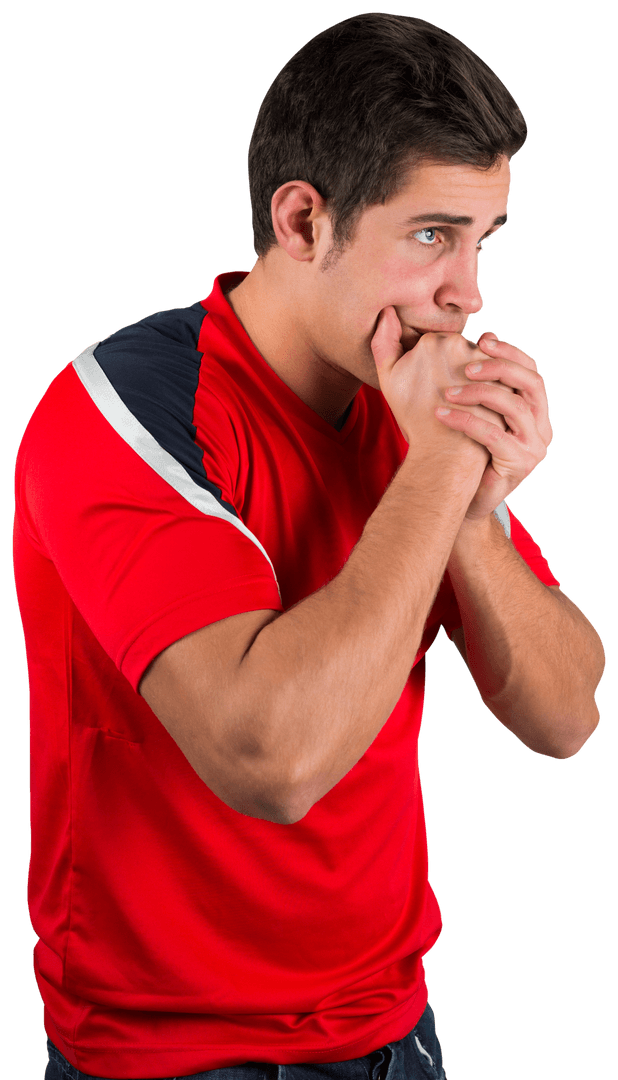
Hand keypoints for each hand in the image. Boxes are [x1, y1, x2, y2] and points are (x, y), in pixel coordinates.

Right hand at [371, 308, 506, 469]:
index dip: (434, 367)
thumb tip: (387, 312)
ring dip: (477, 378)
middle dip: (457, 370)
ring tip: (466, 404)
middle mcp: (461, 344)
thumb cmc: (415, 418)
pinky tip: (484, 405)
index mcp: (433, 341)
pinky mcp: (504, 377)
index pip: (437, 344)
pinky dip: (494, 387)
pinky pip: (499, 376)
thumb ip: (384, 342)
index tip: (431, 388)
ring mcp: (485, 360)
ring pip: (480, 363)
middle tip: (447, 397)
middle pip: (461, 350)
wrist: (445, 451)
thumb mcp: (390, 380)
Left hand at [437, 331, 553, 520]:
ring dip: (478, 393)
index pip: (531, 371)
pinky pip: (493, 434)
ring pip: (514, 407)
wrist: (460, 498)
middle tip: (466, 364)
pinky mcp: (520, 464)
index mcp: (535, 411)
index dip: (510, 353)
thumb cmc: (463, 451)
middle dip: (499, 367)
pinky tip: (440, 414)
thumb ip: (480, 381)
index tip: (483, 339)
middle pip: (532, 384)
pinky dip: (465, 420)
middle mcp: (542, 427)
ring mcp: (534, 447)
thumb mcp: (473, 410)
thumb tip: (484, 336)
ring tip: (446, 392)